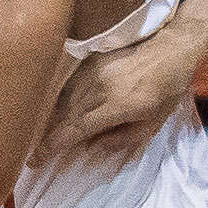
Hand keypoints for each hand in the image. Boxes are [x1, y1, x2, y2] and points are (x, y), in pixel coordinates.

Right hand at [32, 21, 193, 163]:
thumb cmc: (166, 90)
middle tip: (38, 154)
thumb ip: (122, 139)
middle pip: (66, 116)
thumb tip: (92, 146)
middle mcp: (101, 87)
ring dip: (55, 120)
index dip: (54, 146)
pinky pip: (70, 85)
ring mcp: (94, 71)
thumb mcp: (153, 124)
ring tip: (49, 136)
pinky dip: (63, 101)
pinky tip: (61, 112)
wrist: (171, 48)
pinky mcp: (91, 60)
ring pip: (65, 101)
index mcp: (118, 105)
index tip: (37, 160)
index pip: (77, 129)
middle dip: (50, 137)